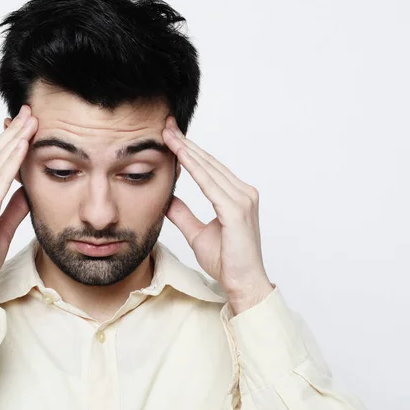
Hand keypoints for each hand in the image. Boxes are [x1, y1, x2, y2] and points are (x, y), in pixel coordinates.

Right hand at [0, 105, 37, 297]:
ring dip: (14, 139)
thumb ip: (13, 207)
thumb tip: (27, 190)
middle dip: (11, 132)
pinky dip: (11, 160)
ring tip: (30, 121)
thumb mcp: (2, 228)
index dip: (6, 142)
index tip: (22, 126)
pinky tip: (23, 145)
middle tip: (28, 112)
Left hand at [162, 116, 273, 313]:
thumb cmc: (226, 261)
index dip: (189, 151)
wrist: (242, 283)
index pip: (208, 168)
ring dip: (187, 150)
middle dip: (186, 143)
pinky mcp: (236, 210)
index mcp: (236, 197)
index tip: (170, 136)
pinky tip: (180, 155)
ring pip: (209, 168)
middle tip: (166, 125)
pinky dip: (194, 168)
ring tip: (168, 134)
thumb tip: (167, 198)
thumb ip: (183, 214)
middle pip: (209, 162)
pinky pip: (210, 184)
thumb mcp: (197, 233)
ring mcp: (242, 199)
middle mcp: (243, 193)